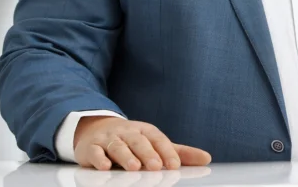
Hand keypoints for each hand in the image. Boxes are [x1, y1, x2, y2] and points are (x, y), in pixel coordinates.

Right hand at [73, 116, 211, 170]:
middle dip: (147, 153)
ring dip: (125, 156)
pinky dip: (98, 158)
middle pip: (138, 141)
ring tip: (134, 167)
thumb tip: (207, 158)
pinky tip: (104, 166)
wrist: (96, 130)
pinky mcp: (91, 148)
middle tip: (156, 166)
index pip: (157, 139)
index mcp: (145, 131)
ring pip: (117, 146)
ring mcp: (108, 139)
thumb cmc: (131, 141)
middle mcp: (127, 133)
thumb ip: (179, 153)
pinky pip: (94, 152)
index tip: (174, 165)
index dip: (166, 151)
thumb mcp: (154, 144)